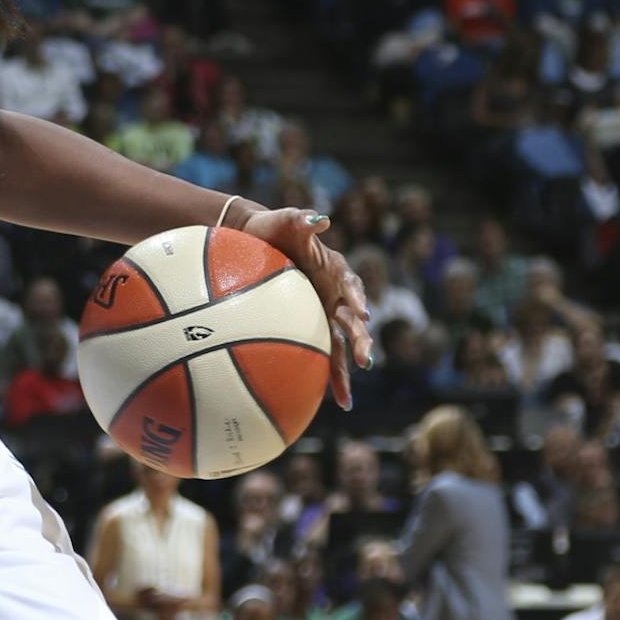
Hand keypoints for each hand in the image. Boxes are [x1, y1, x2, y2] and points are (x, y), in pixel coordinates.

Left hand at [241, 207, 370, 409]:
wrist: (254, 238)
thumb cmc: (272, 228)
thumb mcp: (286, 219)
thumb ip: (302, 219)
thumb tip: (320, 219)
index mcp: (334, 270)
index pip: (351, 284)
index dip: (358, 298)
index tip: (362, 312)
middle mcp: (334, 294)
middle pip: (352, 321)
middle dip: (361, 341)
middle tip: (366, 359)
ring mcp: (322, 313)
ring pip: (340, 344)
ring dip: (345, 369)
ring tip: (346, 398)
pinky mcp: (309, 327)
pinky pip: (320, 353)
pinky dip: (325, 375)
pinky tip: (328, 400)